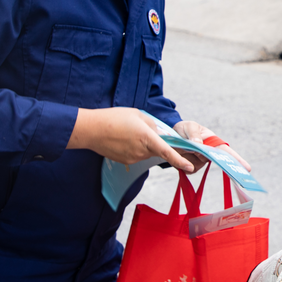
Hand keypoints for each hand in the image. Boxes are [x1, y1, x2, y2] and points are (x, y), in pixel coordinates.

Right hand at [68, 108, 195, 171]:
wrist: (91, 130)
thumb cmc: (114, 118)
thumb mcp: (138, 115)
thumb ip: (152, 125)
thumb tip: (159, 133)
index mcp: (147, 138)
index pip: (167, 152)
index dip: (180, 160)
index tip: (190, 167)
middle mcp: (142, 151)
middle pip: (157, 149)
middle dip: (154, 141)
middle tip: (139, 128)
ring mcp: (133, 158)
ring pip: (146, 152)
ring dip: (143, 143)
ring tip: (127, 132)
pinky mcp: (126, 161)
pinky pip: (137, 155)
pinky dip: (134, 147)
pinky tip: (122, 138)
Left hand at [173, 120, 251, 172]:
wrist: (171, 136)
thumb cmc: (185, 129)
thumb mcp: (189, 126)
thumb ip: (194, 134)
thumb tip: (199, 143)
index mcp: (213, 142)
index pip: (226, 152)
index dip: (237, 160)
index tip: (247, 168)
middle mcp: (209, 153)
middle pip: (217, 162)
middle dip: (218, 165)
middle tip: (223, 168)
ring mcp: (201, 161)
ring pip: (197, 165)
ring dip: (187, 157)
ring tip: (181, 147)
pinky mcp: (191, 167)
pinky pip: (188, 170)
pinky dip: (181, 163)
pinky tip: (179, 154)